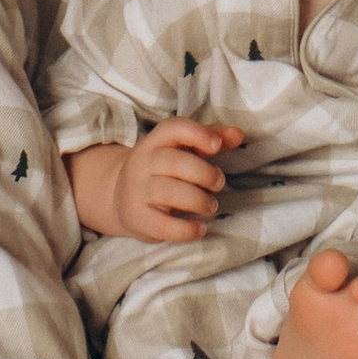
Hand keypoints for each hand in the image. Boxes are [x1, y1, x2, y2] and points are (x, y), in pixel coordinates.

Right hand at [69, 119, 243, 244]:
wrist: (119, 196)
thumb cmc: (163, 169)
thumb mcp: (183, 150)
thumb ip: (212, 139)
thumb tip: (238, 134)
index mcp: (157, 141)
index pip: (174, 128)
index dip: (198, 134)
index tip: (217, 146)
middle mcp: (143, 162)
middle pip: (176, 163)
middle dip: (205, 174)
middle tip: (219, 183)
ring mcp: (138, 191)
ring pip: (171, 193)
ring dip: (200, 201)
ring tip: (211, 206)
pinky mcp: (138, 218)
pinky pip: (164, 225)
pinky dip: (187, 230)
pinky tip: (199, 229)